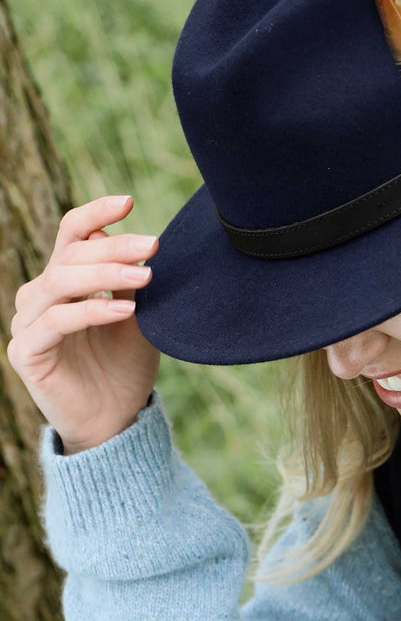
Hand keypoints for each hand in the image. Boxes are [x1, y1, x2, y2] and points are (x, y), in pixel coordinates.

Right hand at [7, 194, 161, 453]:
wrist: (116, 418)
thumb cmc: (126, 364)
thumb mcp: (139, 315)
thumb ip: (133, 281)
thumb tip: (142, 240)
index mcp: (65, 280)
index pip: (71, 234)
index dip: (95, 214)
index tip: (128, 201)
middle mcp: (41, 296)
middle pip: (70, 256)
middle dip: (114, 247)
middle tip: (154, 245)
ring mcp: (28, 323)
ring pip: (59, 283)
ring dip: (105, 275)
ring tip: (146, 277)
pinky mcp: (27, 352)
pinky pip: (56, 322)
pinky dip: (92, 311)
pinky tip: (125, 310)